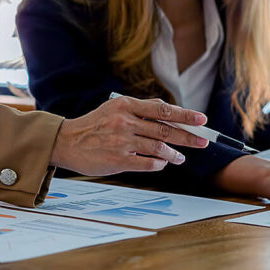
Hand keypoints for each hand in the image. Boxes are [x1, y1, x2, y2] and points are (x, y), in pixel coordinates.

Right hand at [50, 96, 208, 174]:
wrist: (67, 142)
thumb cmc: (95, 125)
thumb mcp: (115, 108)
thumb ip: (141, 109)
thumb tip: (170, 110)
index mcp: (126, 105)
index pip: (163, 110)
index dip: (185, 115)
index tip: (202, 120)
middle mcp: (125, 122)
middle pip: (165, 129)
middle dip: (188, 137)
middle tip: (203, 142)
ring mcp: (122, 142)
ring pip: (159, 148)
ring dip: (174, 154)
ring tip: (181, 158)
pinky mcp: (118, 160)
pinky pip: (147, 164)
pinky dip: (158, 164)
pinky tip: (162, 164)